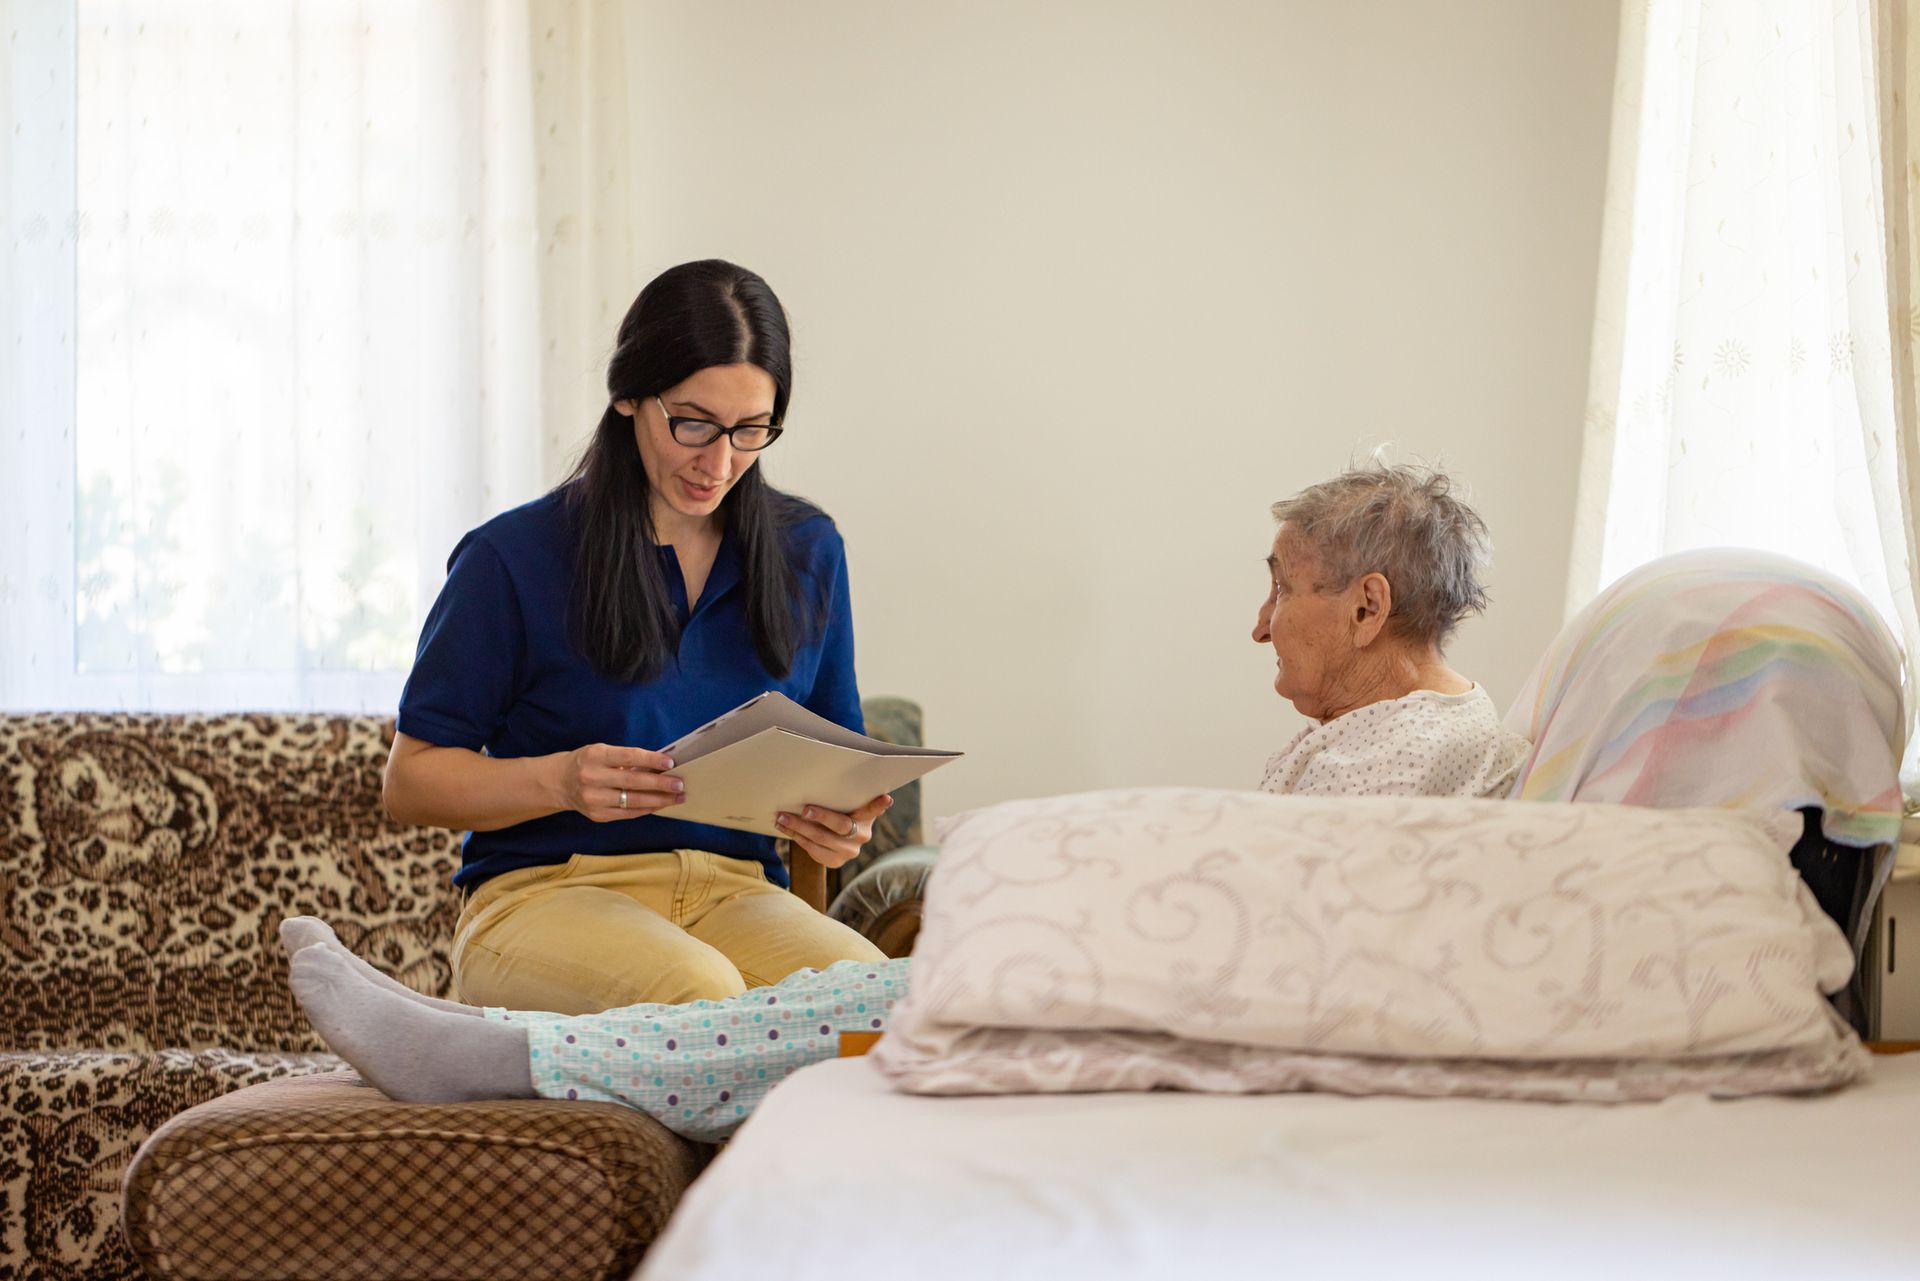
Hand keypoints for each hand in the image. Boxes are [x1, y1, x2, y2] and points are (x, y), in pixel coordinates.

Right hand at [551, 744, 682, 822]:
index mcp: (595, 756)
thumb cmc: (588, 763)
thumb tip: (661, 765)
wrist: (559, 783)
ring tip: (677, 797)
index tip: (670, 762)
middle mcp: (592, 778)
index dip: (650, 759)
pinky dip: (646, 809)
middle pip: (632, 782)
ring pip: (633, 801)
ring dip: (659, 800)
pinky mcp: (597, 815)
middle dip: (660, 784)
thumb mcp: (602, 752)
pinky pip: (627, 814)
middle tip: (680, 784)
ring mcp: (594, 799)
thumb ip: (627, 759)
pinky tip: (660, 805)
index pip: (628, 757)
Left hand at [777, 794, 893, 869]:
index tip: (886, 798)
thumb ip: (845, 797)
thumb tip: (833, 770)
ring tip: (782, 816)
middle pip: (841, 826)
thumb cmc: (839, 813)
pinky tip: (785, 828)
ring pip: (821, 838)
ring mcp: (849, 852)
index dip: (879, 805)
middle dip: (821, 817)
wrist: (836, 841)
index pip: (873, 809)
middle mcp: (861, 836)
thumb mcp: (846, 805)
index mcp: (866, 817)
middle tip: (804, 809)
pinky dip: (796, 837)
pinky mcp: (835, 862)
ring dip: (798, 827)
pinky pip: (812, 849)